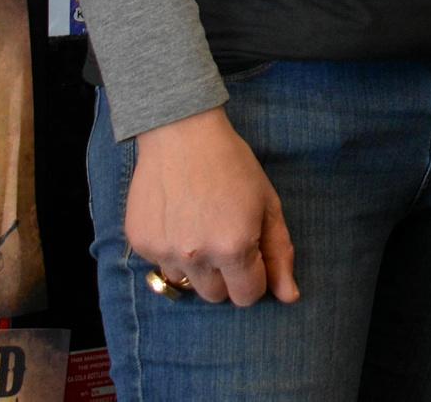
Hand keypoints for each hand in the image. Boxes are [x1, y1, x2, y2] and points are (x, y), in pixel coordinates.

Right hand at [126, 106, 297, 305]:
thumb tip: (290, 297)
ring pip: (187, 283)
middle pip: (216, 295)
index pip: (247, 296)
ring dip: (196, 265)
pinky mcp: (141, 243)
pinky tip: (177, 217)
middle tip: (224, 236)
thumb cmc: (232, 165)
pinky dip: (171, 249)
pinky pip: (161, 265)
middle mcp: (197, 256)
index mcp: (234, 247)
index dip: (253, 276)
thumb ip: (279, 253)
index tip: (250, 252)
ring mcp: (165, 251)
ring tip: (198, 224)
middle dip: (225, 275)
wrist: (181, 133)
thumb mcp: (267, 204)